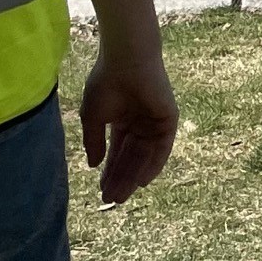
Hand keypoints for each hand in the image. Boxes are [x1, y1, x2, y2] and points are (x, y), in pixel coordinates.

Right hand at [79, 50, 177, 206]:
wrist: (126, 61)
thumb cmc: (106, 83)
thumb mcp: (93, 117)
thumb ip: (94, 142)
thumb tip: (94, 165)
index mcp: (122, 118)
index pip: (117, 150)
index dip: (110, 170)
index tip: (102, 190)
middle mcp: (140, 121)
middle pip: (131, 156)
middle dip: (120, 178)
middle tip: (110, 199)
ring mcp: (155, 119)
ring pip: (145, 155)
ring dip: (134, 176)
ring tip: (120, 196)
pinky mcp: (168, 116)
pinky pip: (163, 146)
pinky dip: (155, 164)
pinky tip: (144, 182)